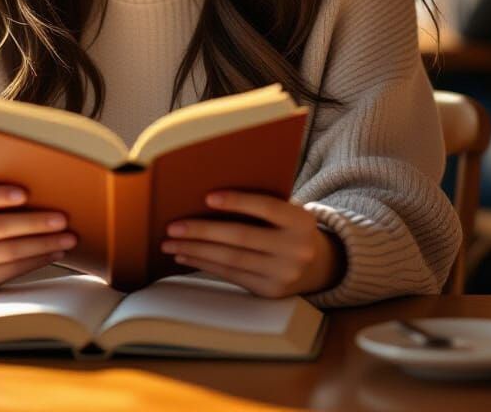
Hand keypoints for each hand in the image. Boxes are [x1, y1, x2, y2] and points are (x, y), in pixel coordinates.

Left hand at [162, 190, 346, 298]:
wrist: (320, 265)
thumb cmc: (290, 227)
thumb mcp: (288, 212)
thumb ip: (262, 205)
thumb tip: (209, 197)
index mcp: (302, 221)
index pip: (267, 207)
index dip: (237, 202)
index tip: (208, 197)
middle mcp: (296, 250)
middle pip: (241, 237)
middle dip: (203, 232)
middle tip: (173, 226)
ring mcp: (283, 274)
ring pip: (231, 260)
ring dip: (196, 251)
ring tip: (171, 243)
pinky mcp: (270, 292)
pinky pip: (231, 275)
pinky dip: (205, 265)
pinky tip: (186, 256)